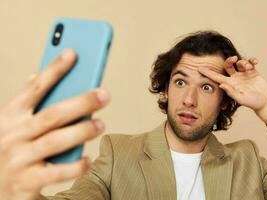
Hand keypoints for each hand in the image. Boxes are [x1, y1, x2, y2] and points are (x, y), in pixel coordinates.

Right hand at [0, 49, 109, 199]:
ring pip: (55, 141)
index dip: (54, 69)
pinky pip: (56, 172)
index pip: (35, 88)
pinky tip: (88, 159)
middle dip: (80, 102)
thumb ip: (24, 102)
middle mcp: (13, 135)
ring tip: (100, 124)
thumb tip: (37, 75)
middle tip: (104, 95)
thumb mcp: (10, 124)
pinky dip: (75, 166)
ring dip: (81, 131)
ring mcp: (19, 158)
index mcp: (10, 116)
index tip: (73, 53)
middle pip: (52, 114)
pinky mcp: (26, 181)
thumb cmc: (7, 149)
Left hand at [197, 56, 266, 111]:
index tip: (199, 68)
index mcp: (229, 84)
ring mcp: (244, 74)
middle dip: (229, 60)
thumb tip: (221, 85)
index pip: (216, 77)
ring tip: (248, 67)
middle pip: (227, 65)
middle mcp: (235, 78)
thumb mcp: (240, 98)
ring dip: (243, 62)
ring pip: (239, 63)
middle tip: (234, 58)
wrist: (264, 102)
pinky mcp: (253, 72)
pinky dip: (251, 60)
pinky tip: (255, 61)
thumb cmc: (251, 103)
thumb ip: (231, 92)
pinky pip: (250, 62)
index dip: (208, 72)